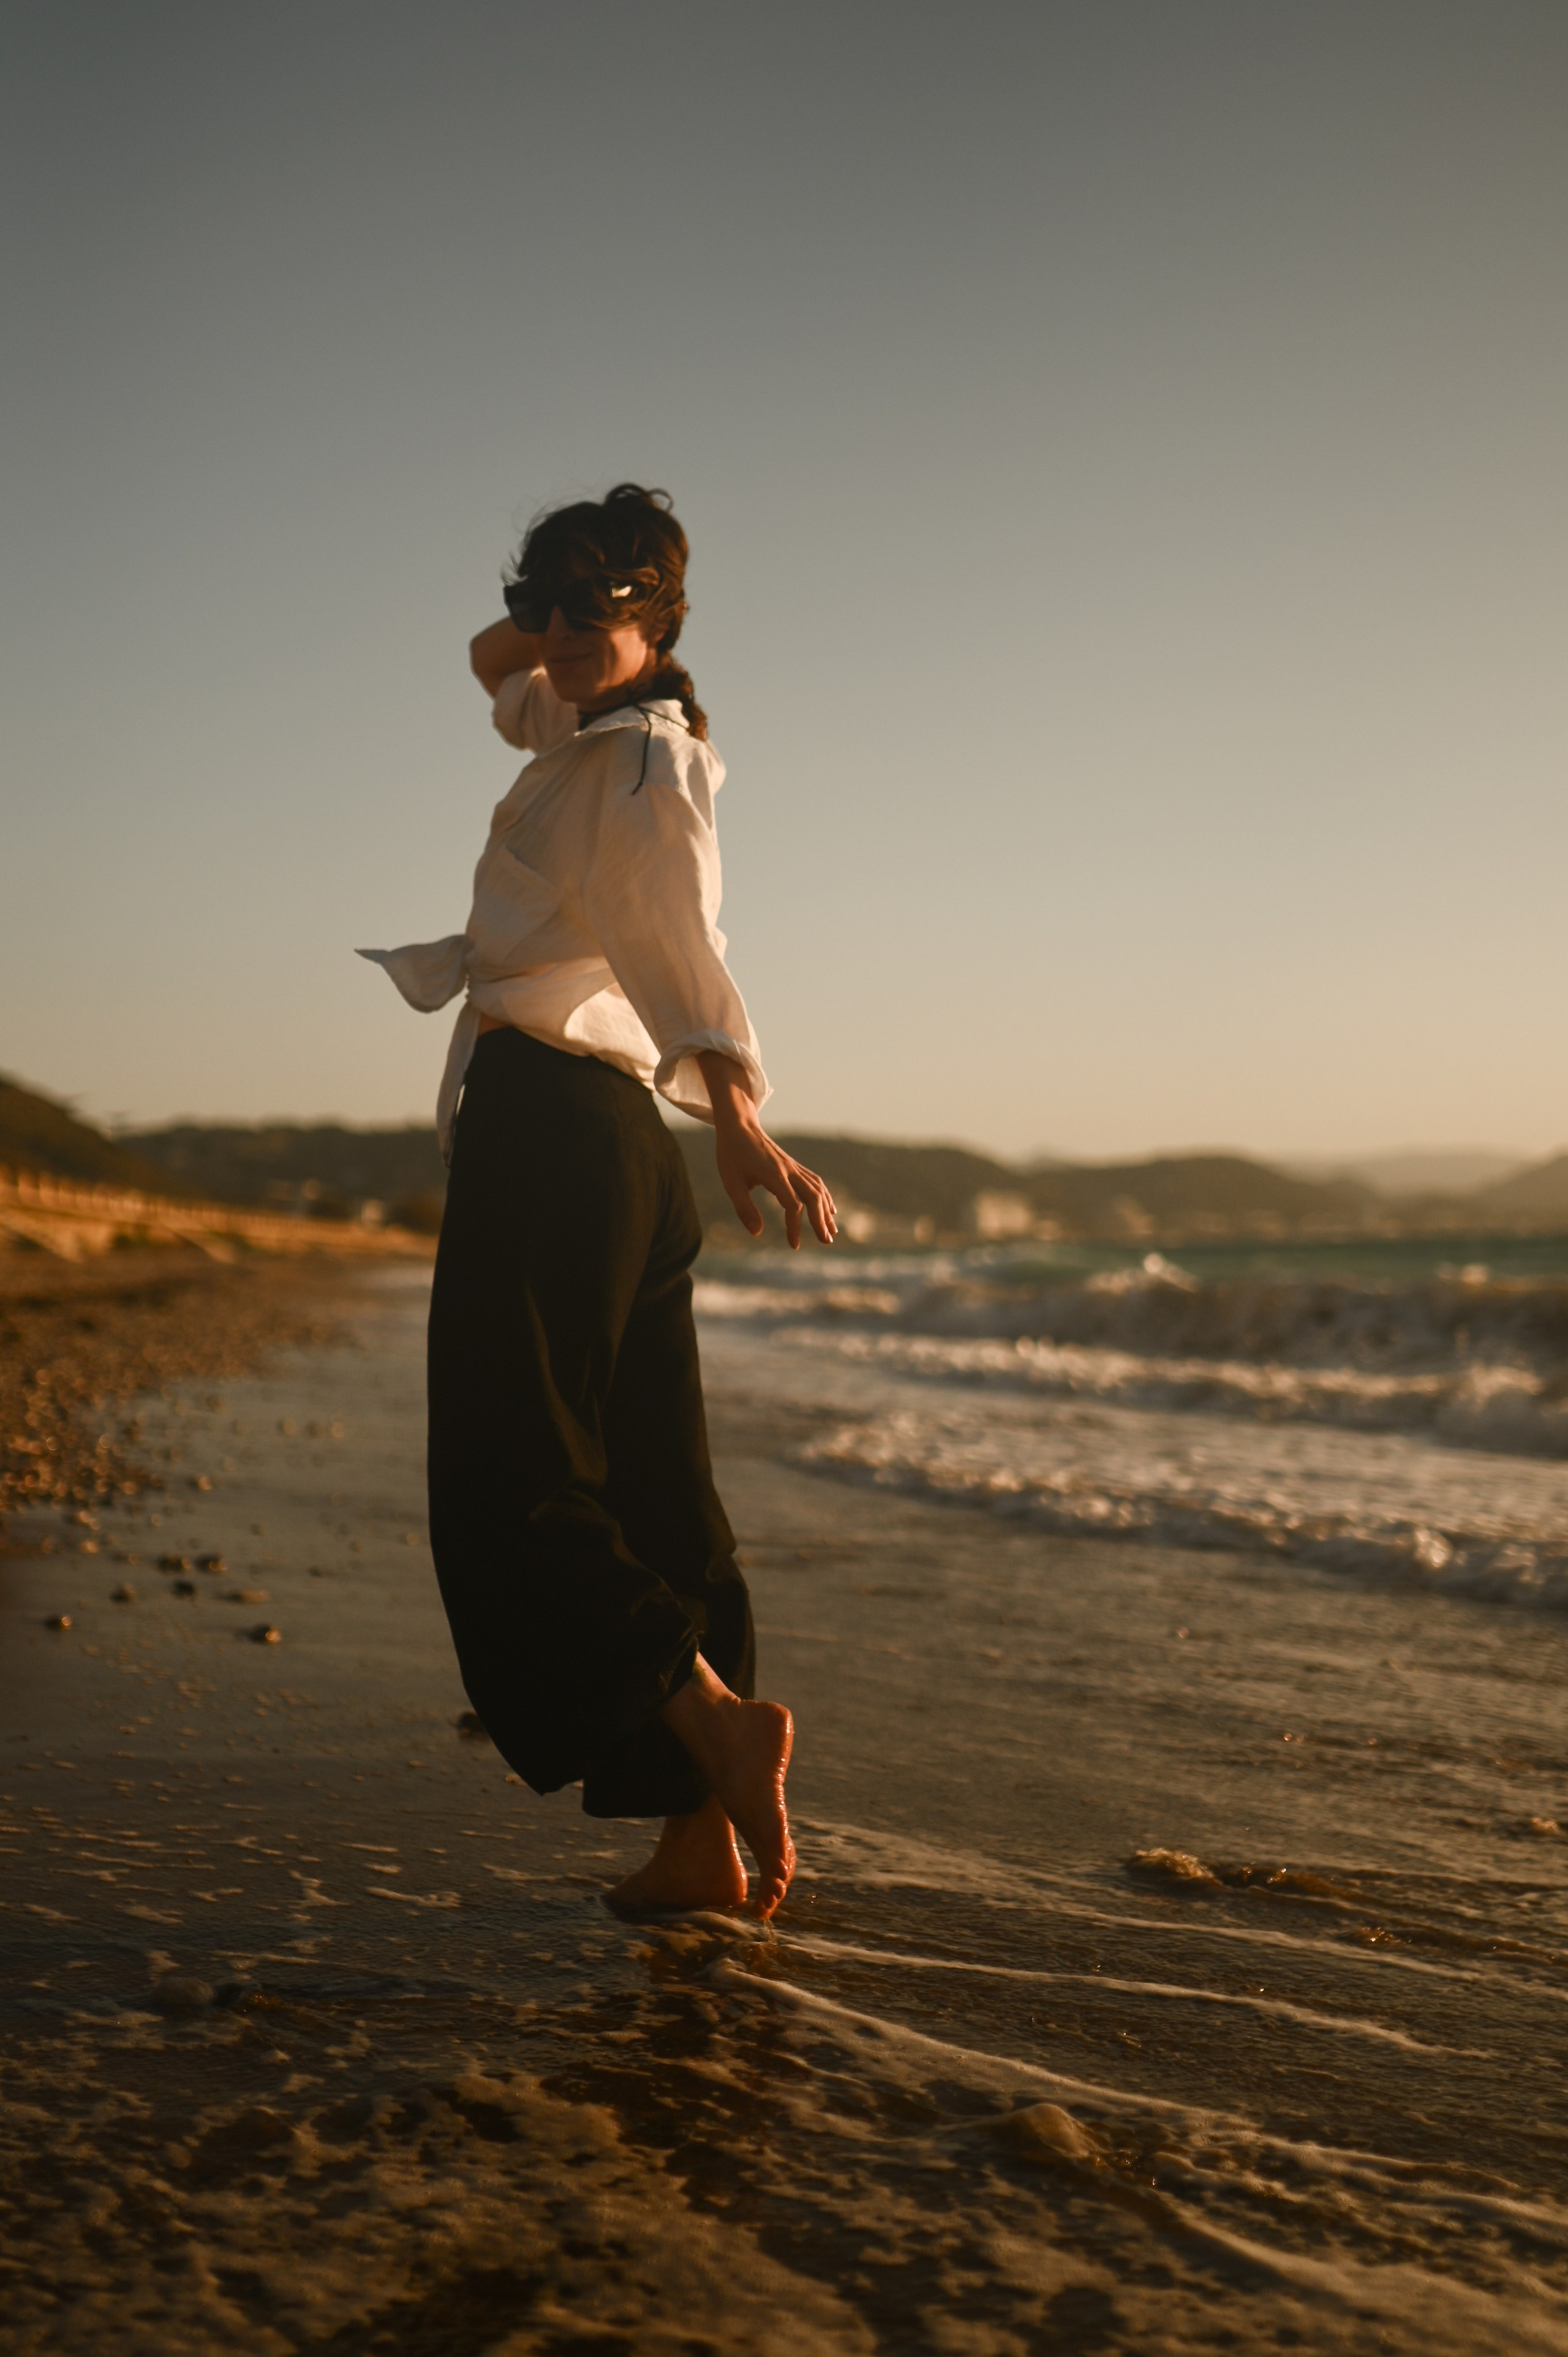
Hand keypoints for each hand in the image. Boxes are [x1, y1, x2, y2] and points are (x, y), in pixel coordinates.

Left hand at [715, 1119, 836, 1247]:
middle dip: (821, 1221)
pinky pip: (815, 1181)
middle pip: (813, 1197)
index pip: (793, 1205)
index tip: (793, 1245)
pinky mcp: (793, 1165)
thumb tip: (757, 1233)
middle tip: (826, 1242)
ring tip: (832, 1230)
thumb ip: (744, 1208)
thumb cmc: (732, 1154)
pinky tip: (828, 1208)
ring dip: (826, 1210)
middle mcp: (789, 1170)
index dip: (795, 1226)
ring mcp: (793, 1167)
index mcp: (774, 1175)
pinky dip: (824, 1196)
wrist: (739, 1125)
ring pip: (817, 1189)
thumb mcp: (731, 1182)